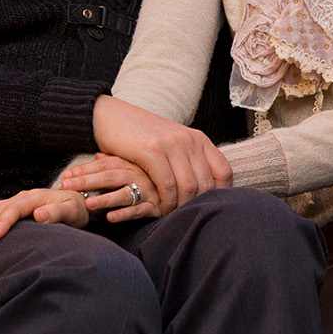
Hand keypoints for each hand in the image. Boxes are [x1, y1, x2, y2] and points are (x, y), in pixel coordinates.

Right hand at [0, 189, 86, 248]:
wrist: (75, 200)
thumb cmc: (74, 209)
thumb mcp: (72, 211)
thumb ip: (57, 212)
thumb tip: (39, 215)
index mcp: (35, 198)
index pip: (14, 210)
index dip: (2, 223)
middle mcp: (21, 197)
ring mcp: (14, 199)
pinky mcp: (10, 204)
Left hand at [58, 153, 161, 222]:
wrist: (185, 183)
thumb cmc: (152, 176)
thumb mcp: (133, 165)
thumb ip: (114, 161)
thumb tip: (96, 156)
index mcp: (132, 163)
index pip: (104, 164)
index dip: (84, 170)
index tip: (65, 176)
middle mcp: (140, 174)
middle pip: (110, 176)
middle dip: (86, 181)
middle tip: (66, 187)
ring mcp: (149, 190)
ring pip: (124, 193)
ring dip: (105, 199)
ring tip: (88, 204)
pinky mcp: (157, 206)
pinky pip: (140, 210)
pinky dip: (125, 214)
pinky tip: (110, 218)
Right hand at [91, 95, 230, 214]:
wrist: (109, 116)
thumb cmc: (140, 136)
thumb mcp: (171, 144)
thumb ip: (188, 162)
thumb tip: (204, 192)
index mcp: (198, 139)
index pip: (223, 172)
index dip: (219, 195)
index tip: (204, 207)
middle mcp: (189, 140)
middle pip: (206, 184)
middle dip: (194, 206)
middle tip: (181, 217)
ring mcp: (171, 144)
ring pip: (188, 187)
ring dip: (178, 207)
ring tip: (168, 215)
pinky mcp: (152, 150)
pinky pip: (167, 185)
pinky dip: (164, 201)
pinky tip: (157, 207)